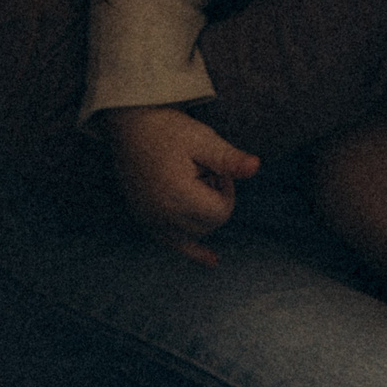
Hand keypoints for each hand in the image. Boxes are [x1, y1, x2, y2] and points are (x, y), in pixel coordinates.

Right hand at [101, 105, 260, 265]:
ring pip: (195, 234)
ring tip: (190, 182)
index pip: (221, 212)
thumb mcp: (202, 139)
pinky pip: (173, 244)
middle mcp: (162, 215)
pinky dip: (193, 250)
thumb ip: (229, 159)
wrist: (129, 125)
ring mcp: (151, 220)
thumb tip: (256, 167)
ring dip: (202, 214)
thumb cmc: (168, 129)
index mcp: (178, 196)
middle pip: (210, 225)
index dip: (226, 189)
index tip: (214, 168)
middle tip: (202, 171)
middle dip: (214, 200)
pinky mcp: (144, 220)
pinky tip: (213, 261)